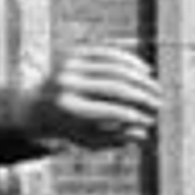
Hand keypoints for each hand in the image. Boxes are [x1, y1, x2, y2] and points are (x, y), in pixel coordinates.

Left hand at [21, 46, 160, 148]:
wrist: (36, 106)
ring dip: (141, 78)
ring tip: (156, 89)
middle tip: (159, 103)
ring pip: (115, 67)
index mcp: (69, 109)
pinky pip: (108, 52)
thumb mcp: (89, 141)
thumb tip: (143, 133)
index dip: (134, 116)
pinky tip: (145, 70)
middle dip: (142, 96)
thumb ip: (115, 140)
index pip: (110, 111)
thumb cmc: (69, 129)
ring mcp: (70, 65)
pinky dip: (129, 60)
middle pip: (116, 87)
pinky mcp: (73, 53)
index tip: (150, 120)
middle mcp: (68, 84)